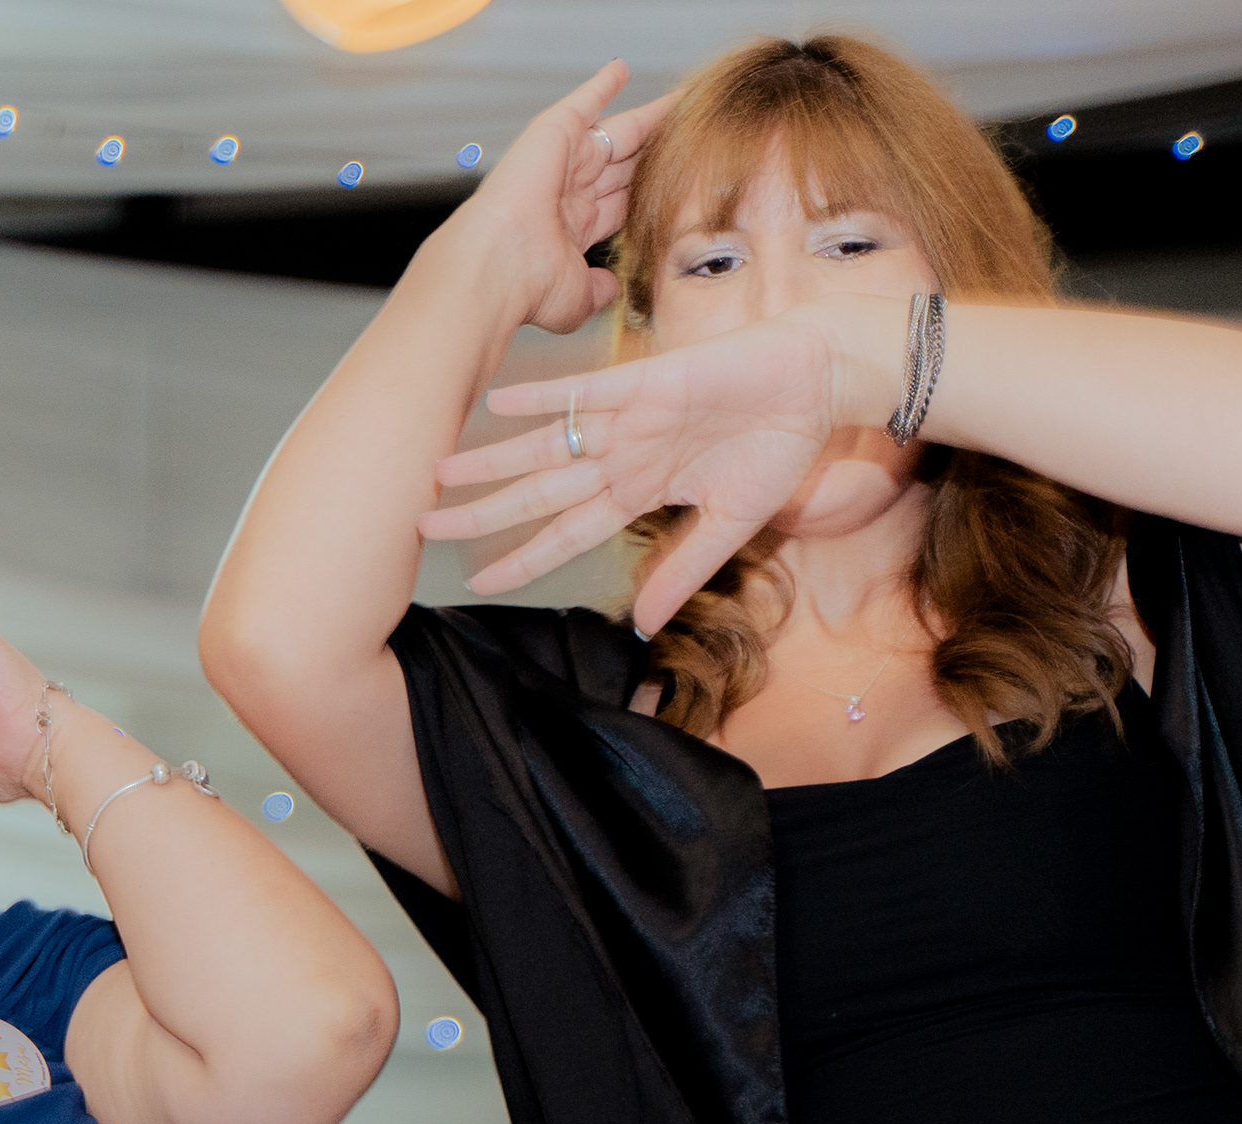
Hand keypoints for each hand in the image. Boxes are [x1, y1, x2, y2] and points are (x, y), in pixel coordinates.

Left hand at [424, 297, 892, 629]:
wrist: (819, 380)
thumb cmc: (779, 444)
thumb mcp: (732, 523)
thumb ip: (684, 569)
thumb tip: (644, 625)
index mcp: (639, 491)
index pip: (566, 534)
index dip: (523, 558)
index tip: (478, 582)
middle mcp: (622, 457)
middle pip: (538, 493)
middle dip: (482, 512)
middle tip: (422, 526)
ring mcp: (629, 420)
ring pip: (546, 447)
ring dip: (492, 460)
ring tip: (439, 471)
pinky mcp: (647, 382)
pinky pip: (584, 392)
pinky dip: (544, 398)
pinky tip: (498, 403)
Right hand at [450, 62, 670, 336]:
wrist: (496, 268)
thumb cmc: (527, 288)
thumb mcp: (579, 296)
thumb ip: (601, 289)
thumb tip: (614, 290)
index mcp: (571, 228)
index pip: (620, 200)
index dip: (646, 189)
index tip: (675, 178)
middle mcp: (567, 193)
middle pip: (623, 164)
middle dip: (652, 150)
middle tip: (686, 132)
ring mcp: (561, 162)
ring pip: (615, 133)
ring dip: (645, 118)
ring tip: (678, 101)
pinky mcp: (552, 135)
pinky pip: (583, 103)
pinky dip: (600, 84)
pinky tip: (621, 69)